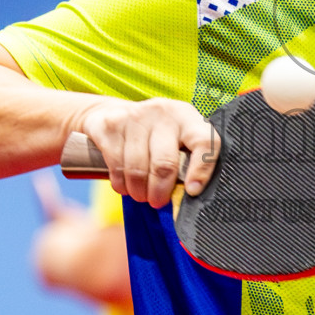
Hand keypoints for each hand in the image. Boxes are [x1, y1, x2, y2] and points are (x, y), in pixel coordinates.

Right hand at [76, 97, 219, 207]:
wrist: (109, 112)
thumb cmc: (152, 135)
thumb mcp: (174, 139)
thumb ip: (185, 160)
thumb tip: (191, 194)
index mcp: (187, 117)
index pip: (205, 141)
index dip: (202, 169)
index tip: (193, 191)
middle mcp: (164, 112)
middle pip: (165, 164)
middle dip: (160, 191)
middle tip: (157, 202)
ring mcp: (135, 117)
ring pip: (138, 170)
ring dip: (139, 191)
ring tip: (140, 195)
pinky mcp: (111, 126)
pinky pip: (117, 167)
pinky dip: (121, 184)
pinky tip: (124, 186)